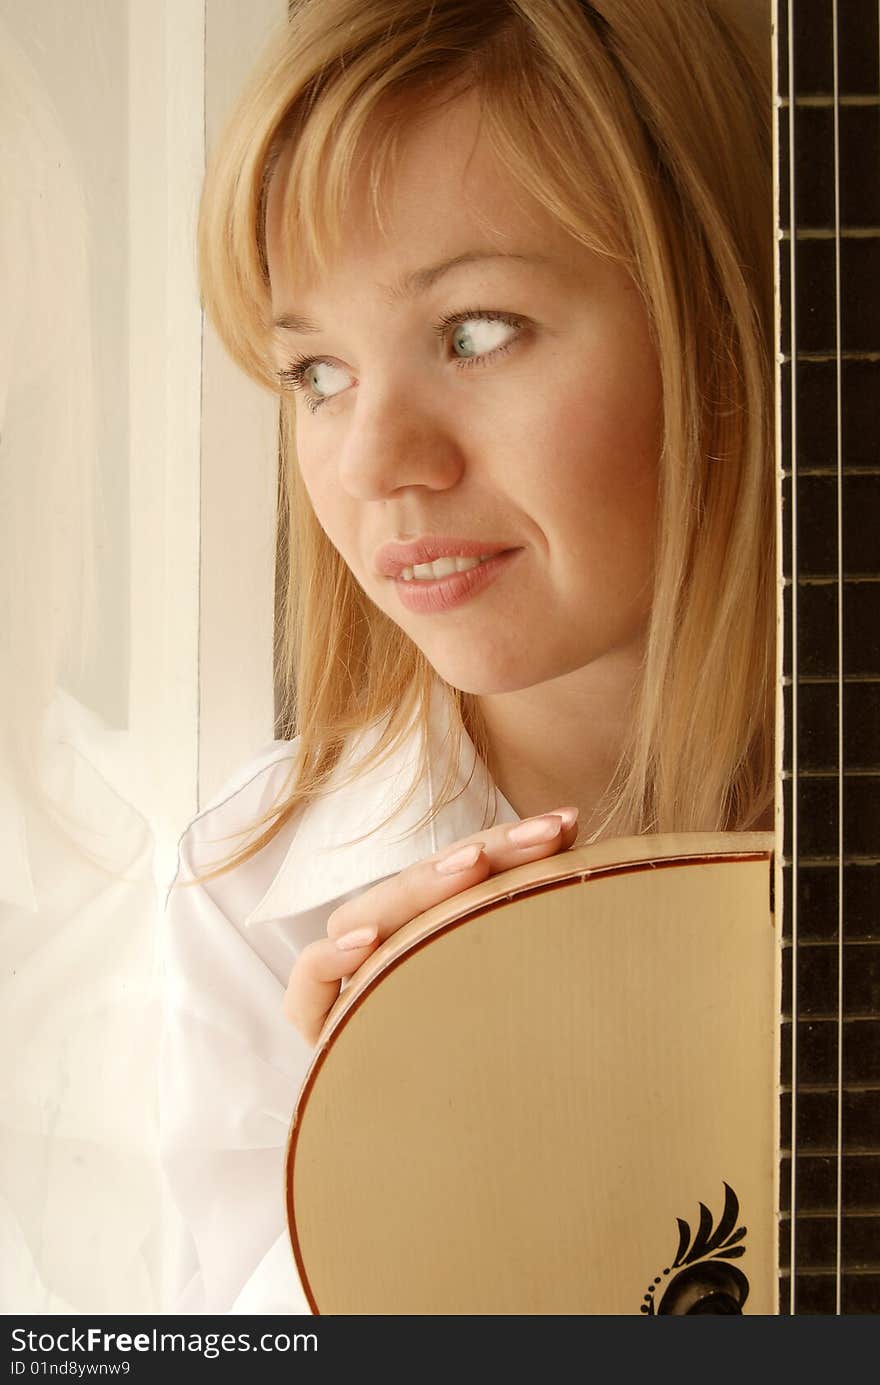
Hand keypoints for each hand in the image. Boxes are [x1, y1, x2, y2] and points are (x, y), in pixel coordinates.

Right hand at [283, 806, 578, 1043]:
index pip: (463, 871)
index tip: (565, 825)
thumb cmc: (514, 1069)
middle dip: (489, 852)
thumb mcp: (533, 984)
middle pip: (419, 887)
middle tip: (544, 834)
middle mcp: (389, 953)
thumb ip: (539, 922)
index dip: (511, 842)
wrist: (466, 1158)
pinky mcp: (321, 1025)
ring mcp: (350, 985)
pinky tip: (364, 945)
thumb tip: (583, 847)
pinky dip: (328, 959)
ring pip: (365, 916)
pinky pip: (310, 984)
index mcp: (432, 934)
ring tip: (471, 865)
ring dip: (418, 887)